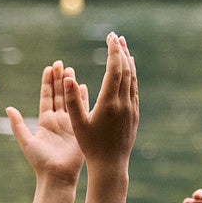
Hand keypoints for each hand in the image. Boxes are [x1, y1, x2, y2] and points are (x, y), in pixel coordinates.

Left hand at [6, 61, 83, 185]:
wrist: (57, 176)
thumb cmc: (40, 162)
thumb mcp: (26, 141)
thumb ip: (18, 124)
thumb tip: (8, 108)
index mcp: (45, 121)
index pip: (46, 97)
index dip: (47, 83)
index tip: (48, 68)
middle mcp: (58, 120)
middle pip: (59, 94)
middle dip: (59, 78)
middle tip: (60, 62)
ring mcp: (71, 124)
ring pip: (70, 99)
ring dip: (70, 85)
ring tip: (71, 69)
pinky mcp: (80, 129)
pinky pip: (82, 110)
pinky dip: (83, 98)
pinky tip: (83, 86)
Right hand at [64, 33, 137, 170]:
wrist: (111, 166)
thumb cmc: (90, 146)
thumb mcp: (77, 123)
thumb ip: (72, 99)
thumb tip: (67, 78)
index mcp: (109, 103)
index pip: (115, 70)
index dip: (113, 51)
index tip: (110, 37)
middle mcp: (123, 103)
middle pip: (126, 70)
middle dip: (121, 51)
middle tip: (116, 36)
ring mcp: (131, 109)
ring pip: (133, 79)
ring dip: (128, 61)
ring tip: (124, 47)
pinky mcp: (134, 115)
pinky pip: (134, 89)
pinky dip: (132, 76)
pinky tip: (129, 70)